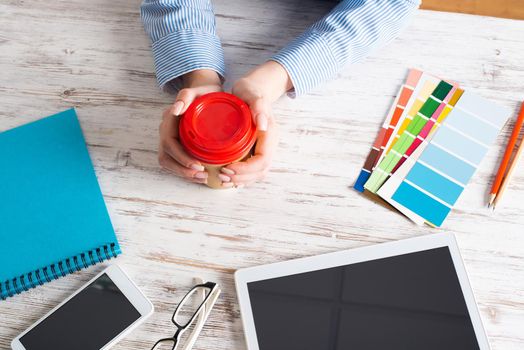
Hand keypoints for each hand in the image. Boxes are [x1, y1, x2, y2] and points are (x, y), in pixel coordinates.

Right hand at [158, 69, 221, 183]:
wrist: (207, 93)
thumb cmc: (205, 92)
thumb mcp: (199, 89)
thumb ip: (186, 96)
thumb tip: (176, 109)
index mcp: (169, 120)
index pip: (168, 143)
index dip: (181, 157)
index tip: (197, 165)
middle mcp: (166, 131)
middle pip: (166, 157)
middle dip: (182, 170)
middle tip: (202, 175)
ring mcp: (171, 139)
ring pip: (169, 162)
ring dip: (184, 174)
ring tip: (203, 178)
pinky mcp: (179, 146)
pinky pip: (177, 163)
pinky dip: (187, 171)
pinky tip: (201, 175)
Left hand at [220, 61, 291, 187]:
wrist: (253, 89)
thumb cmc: (250, 91)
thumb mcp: (252, 94)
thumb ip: (258, 106)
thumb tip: (263, 125)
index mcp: (271, 134)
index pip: (262, 161)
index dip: (246, 169)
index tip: (228, 168)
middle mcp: (270, 144)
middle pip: (261, 171)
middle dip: (242, 177)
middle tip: (222, 176)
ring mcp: (265, 148)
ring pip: (258, 173)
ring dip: (241, 180)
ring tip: (223, 179)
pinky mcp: (257, 149)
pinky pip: (253, 169)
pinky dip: (242, 177)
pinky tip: (229, 178)